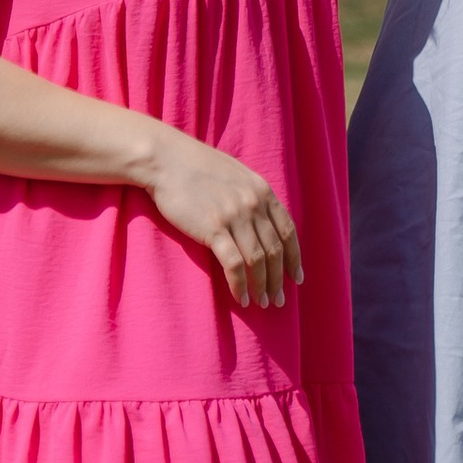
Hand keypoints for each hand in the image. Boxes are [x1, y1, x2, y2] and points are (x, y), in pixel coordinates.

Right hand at [138, 129, 300, 308]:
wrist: (165, 159)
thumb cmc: (196, 167)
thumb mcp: (235, 175)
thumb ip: (251, 195)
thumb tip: (261, 220)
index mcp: (262, 191)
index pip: (287, 231)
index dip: (294, 257)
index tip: (297, 277)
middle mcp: (254, 204)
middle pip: (275, 250)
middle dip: (279, 279)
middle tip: (279, 300)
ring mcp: (235, 216)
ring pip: (258, 261)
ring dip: (262, 287)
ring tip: (262, 304)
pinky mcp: (214, 229)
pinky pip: (235, 265)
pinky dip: (241, 285)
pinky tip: (242, 298)